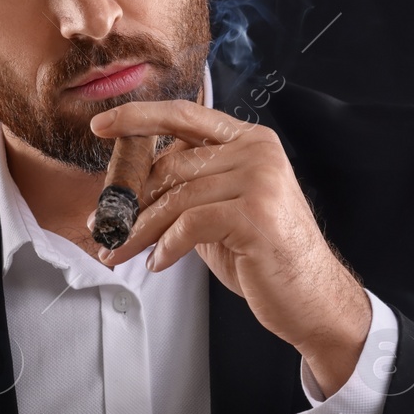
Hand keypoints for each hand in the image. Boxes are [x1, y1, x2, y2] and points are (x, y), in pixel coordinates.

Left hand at [85, 99, 370, 392]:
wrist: (312, 299)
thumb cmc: (264, 257)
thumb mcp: (220, 211)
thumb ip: (186, 188)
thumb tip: (126, 189)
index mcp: (249, 140)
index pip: (184, 114)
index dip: (138, 117)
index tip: (101, 126)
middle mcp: (257, 152)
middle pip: (171, 164)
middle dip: (129, 199)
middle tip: (104, 226)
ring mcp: (259, 180)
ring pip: (175, 198)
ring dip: (140, 230)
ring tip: (121, 251)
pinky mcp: (254, 214)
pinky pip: (189, 224)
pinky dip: (167, 246)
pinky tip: (160, 262)